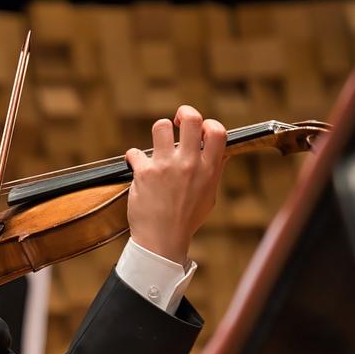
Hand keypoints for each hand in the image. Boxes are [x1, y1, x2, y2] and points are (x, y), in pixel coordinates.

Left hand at [125, 105, 225, 263]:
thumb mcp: (209, 196)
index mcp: (209, 169)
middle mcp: (189, 164)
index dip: (208, 123)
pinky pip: (134, 152)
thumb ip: (214, 172)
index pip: (217, 131)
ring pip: (161, 126)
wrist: (162, 240)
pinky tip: (135, 165)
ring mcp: (166, 167)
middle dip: (184, 113)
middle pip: (191, 119)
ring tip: (157, 144)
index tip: (199, 129)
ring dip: (158, 131)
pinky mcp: (144, 173)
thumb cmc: (186, 219)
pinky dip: (132, 157)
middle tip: (177, 121)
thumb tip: (222, 152)